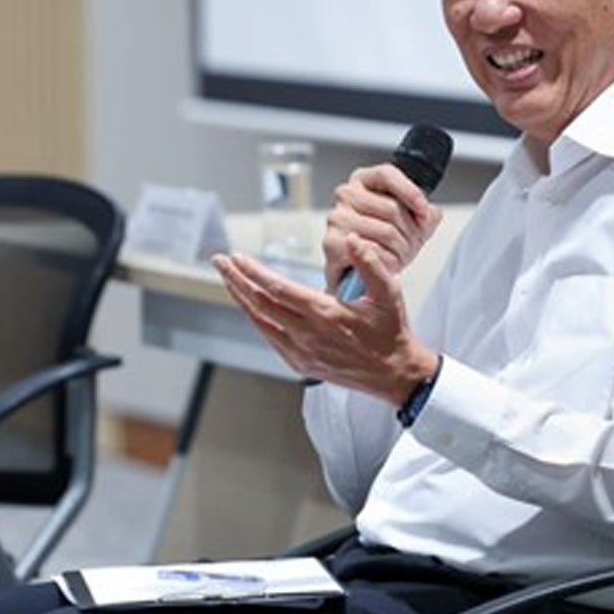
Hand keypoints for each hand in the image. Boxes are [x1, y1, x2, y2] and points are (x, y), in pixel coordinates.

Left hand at [214, 240, 436, 404]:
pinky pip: (269, 337)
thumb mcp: (389, 293)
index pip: (277, 288)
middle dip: (236, 280)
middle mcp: (308, 335)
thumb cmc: (391, 333)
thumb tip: (351, 239)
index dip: (253, 271)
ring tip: (228, 279)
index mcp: (325, 314)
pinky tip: (249, 305)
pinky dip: (255, 318)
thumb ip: (370, 263)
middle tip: (220, 261)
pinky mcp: (299, 364)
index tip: (237, 257)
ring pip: (260, 321)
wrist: (394, 374)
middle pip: (260, 303)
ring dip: (240, 298)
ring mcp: (301, 352)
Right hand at [322, 163, 442, 286]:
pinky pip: (371, 251)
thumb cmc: (383, 243)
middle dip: (411, 232)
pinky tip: (387, 264)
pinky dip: (386, 261)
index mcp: (364, 181)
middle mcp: (346, 194)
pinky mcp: (332, 242)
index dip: (410, 192)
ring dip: (402, 250)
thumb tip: (429, 214)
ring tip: (401, 256)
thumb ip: (425, 214)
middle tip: (413, 245)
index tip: (424, 211)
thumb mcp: (411, 223)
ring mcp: (337, 217)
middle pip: (392, 207)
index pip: (387, 175)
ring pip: (385, 231)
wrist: (359, 273)